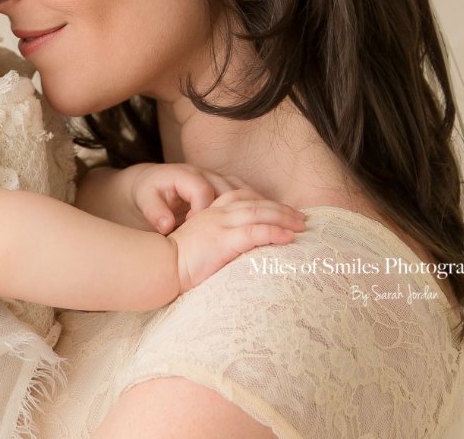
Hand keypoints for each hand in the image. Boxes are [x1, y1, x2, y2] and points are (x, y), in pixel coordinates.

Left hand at [129, 163, 244, 233]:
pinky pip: (244, 193)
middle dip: (231, 212)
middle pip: (228, 190)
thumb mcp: (145, 200)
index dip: (202, 211)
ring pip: (241, 190)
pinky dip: (251, 206)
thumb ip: (154, 212)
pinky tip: (257, 223)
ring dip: (249, 208)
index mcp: (185, 175)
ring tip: (254, 229)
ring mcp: (217, 177)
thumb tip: (166, 225)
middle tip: (232, 234)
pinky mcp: (224, 184)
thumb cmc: (149, 192)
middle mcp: (204, 173)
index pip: (202, 192)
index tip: (195, 227)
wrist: (153, 181)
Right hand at [167, 188, 306, 292]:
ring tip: (302, 226)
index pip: (242, 196)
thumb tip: (243, 249)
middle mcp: (216, 213)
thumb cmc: (179, 261)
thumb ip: (219, 239)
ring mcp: (219, 225)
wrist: (162, 266)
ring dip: (283, 218)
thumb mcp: (201, 242)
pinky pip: (254, 231)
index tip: (283, 211)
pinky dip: (274, 231)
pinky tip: (288, 237)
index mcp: (210, 212)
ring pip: (258, 212)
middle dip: (281, 209)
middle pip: (255, 202)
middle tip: (302, 219)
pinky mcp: (223, 240)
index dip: (265, 201)